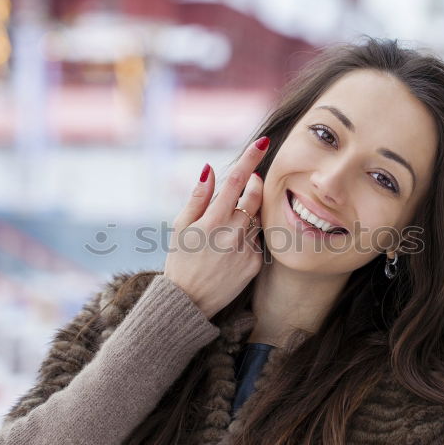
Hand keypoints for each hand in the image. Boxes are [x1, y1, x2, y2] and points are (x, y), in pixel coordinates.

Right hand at [163, 137, 268, 319]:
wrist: (189, 302)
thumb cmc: (180, 260)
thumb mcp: (180, 227)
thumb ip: (197, 197)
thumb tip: (209, 169)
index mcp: (212, 221)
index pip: (236, 181)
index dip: (250, 159)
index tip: (263, 142)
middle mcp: (233, 234)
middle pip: (255, 196)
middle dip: (255, 183)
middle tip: (249, 180)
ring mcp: (247, 249)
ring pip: (258, 218)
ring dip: (251, 211)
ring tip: (231, 222)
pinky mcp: (256, 263)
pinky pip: (258, 240)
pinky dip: (249, 236)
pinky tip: (232, 247)